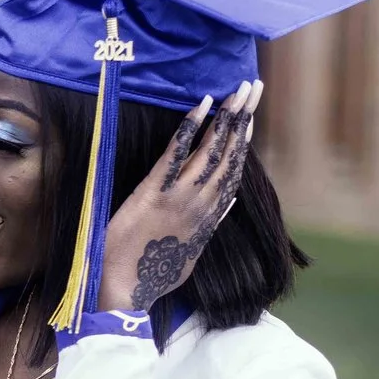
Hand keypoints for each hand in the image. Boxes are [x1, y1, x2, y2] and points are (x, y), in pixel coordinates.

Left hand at [94, 81, 260, 314]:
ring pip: (211, 151)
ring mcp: (180, 198)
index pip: (233, 171)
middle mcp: (201, 204)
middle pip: (229, 154)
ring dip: (226, 117)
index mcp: (208, 216)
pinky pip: (176, 155)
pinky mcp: (155, 194)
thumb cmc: (151, 275)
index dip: (244, 141)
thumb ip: (209, 226)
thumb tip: (227, 203)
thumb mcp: (189, 253)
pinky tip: (202, 105)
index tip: (251, 116)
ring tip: (238, 89)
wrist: (125, 291)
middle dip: (243, 117)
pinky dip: (190, 128)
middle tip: (253, 87)